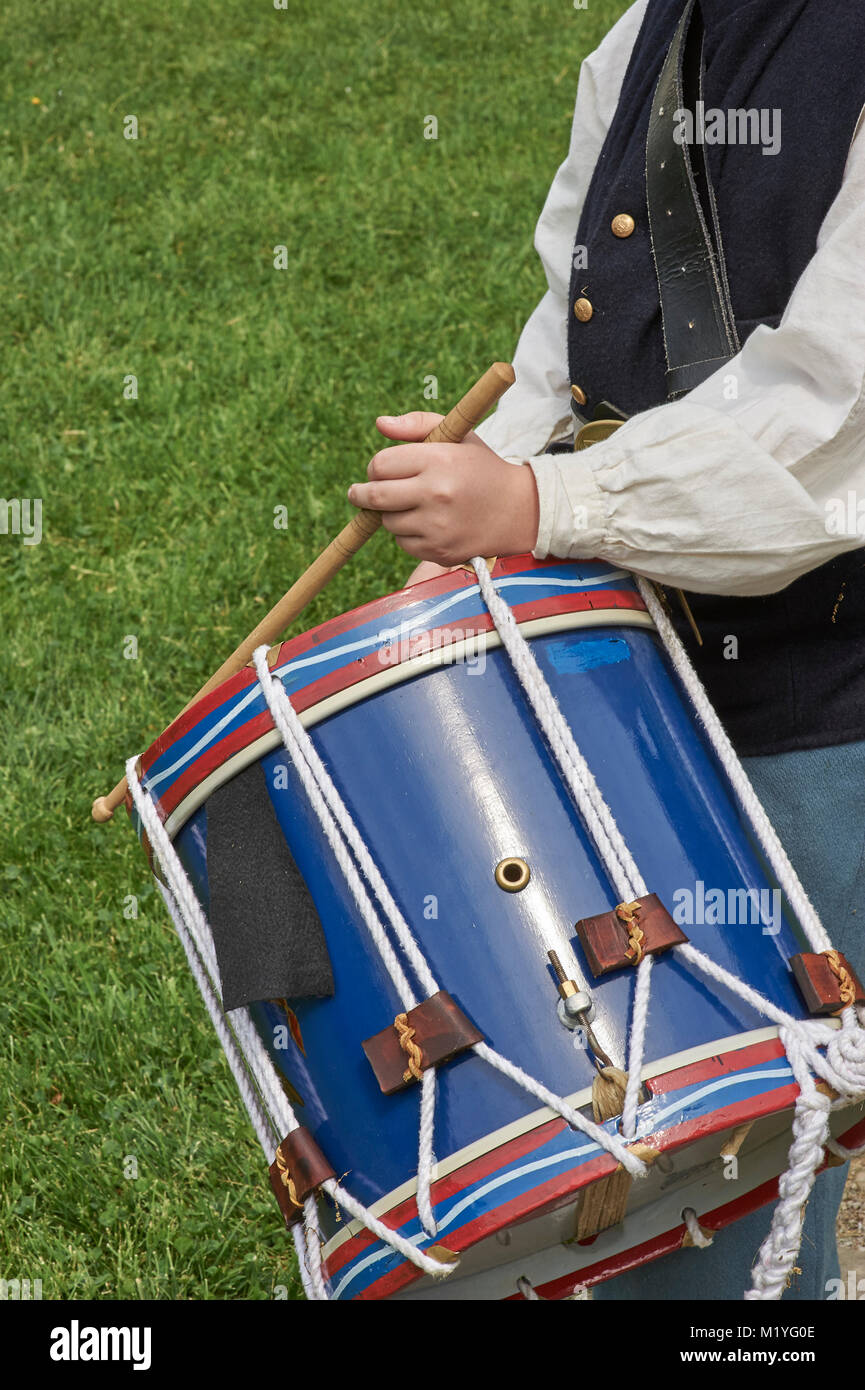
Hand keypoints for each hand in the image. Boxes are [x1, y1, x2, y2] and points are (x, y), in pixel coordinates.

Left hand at [347, 411, 538, 566]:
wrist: (519, 511)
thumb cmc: (482, 468)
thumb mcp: (458, 436)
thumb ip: (417, 424)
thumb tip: (380, 424)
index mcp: (438, 460)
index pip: (381, 464)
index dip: (375, 468)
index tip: (378, 471)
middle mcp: (436, 494)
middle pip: (375, 496)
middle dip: (361, 494)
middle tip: (358, 493)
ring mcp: (437, 526)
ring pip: (387, 522)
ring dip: (390, 514)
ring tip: (410, 505)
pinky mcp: (439, 550)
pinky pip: (403, 543)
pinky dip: (407, 534)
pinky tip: (426, 523)